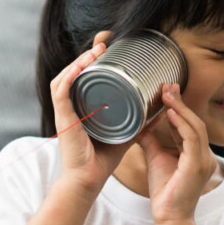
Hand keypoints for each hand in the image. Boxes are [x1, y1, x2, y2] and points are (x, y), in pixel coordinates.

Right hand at [50, 39, 135, 190]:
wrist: (89, 180)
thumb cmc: (102, 160)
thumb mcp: (126, 134)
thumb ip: (141, 121)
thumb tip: (161, 109)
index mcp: (80, 108)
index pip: (79, 78)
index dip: (88, 61)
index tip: (105, 49)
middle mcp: (70, 108)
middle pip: (71, 74)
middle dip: (85, 56)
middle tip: (103, 44)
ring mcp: (64, 113)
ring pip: (64, 78)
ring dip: (78, 61)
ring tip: (96, 51)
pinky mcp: (63, 120)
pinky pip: (61, 92)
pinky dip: (69, 77)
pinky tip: (81, 66)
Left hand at [137, 84, 216, 222]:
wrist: (169, 217)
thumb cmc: (165, 191)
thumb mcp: (156, 158)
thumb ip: (151, 140)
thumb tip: (139, 123)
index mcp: (195, 152)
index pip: (189, 123)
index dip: (178, 106)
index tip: (166, 89)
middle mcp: (203, 154)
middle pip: (194, 121)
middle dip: (180, 102)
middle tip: (167, 85)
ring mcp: (203, 160)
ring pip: (195, 127)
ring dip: (180, 109)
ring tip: (167, 94)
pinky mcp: (197, 166)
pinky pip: (192, 140)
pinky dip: (182, 125)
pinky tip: (171, 114)